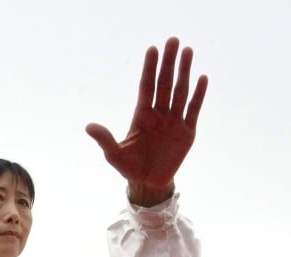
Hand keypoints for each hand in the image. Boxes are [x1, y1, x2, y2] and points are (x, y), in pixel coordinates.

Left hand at [86, 37, 207, 205]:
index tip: (152, 49)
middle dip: (169, 62)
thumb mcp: (114, 155)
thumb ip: (105, 140)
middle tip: (173, 40)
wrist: (149, 183)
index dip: (149, 68)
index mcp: (141, 115)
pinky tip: (201, 78)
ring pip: (180, 91)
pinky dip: (198, 94)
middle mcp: (159, 114)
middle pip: (164, 83)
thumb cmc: (129, 168)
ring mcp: (174, 121)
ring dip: (184, 71)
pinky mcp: (188, 132)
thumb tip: (88, 127)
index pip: (146, 86)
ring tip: (188, 50)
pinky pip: (193, 109)